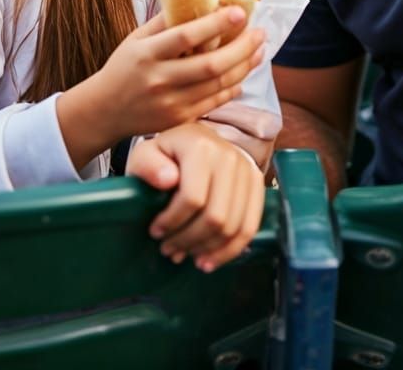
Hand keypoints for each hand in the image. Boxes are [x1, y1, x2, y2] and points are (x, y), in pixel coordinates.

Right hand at [57, 8, 264, 169]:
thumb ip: (165, 21)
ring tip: (259, 50)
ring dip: (244, 66)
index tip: (240, 11)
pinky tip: (243, 73)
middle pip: (209, 66)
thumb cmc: (123, 67)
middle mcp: (160, 80)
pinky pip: (214, 103)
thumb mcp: (137, 38)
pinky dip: (233, 87)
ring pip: (217, 85)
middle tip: (260, 33)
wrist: (104, 111)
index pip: (185, 37)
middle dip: (241, 48)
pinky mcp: (178, 119)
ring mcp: (170, 103)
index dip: (215, 24)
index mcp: (147, 54)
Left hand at [127, 121, 265, 269]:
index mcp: (201, 147)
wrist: (196, 140)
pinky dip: (230, 251)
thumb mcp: (145, 154)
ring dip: (207, 249)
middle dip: (188, 241)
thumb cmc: (167, 153)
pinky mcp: (257, 183)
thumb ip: (148, 165)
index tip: (156, 232)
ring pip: (233, 226)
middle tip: (169, 249)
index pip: (192, 197)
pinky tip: (210, 260)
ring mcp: (247, 170)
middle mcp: (229, 156)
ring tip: (186, 254)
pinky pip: (249, 227)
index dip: (172, 222)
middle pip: (215, 216)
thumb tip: (167, 180)